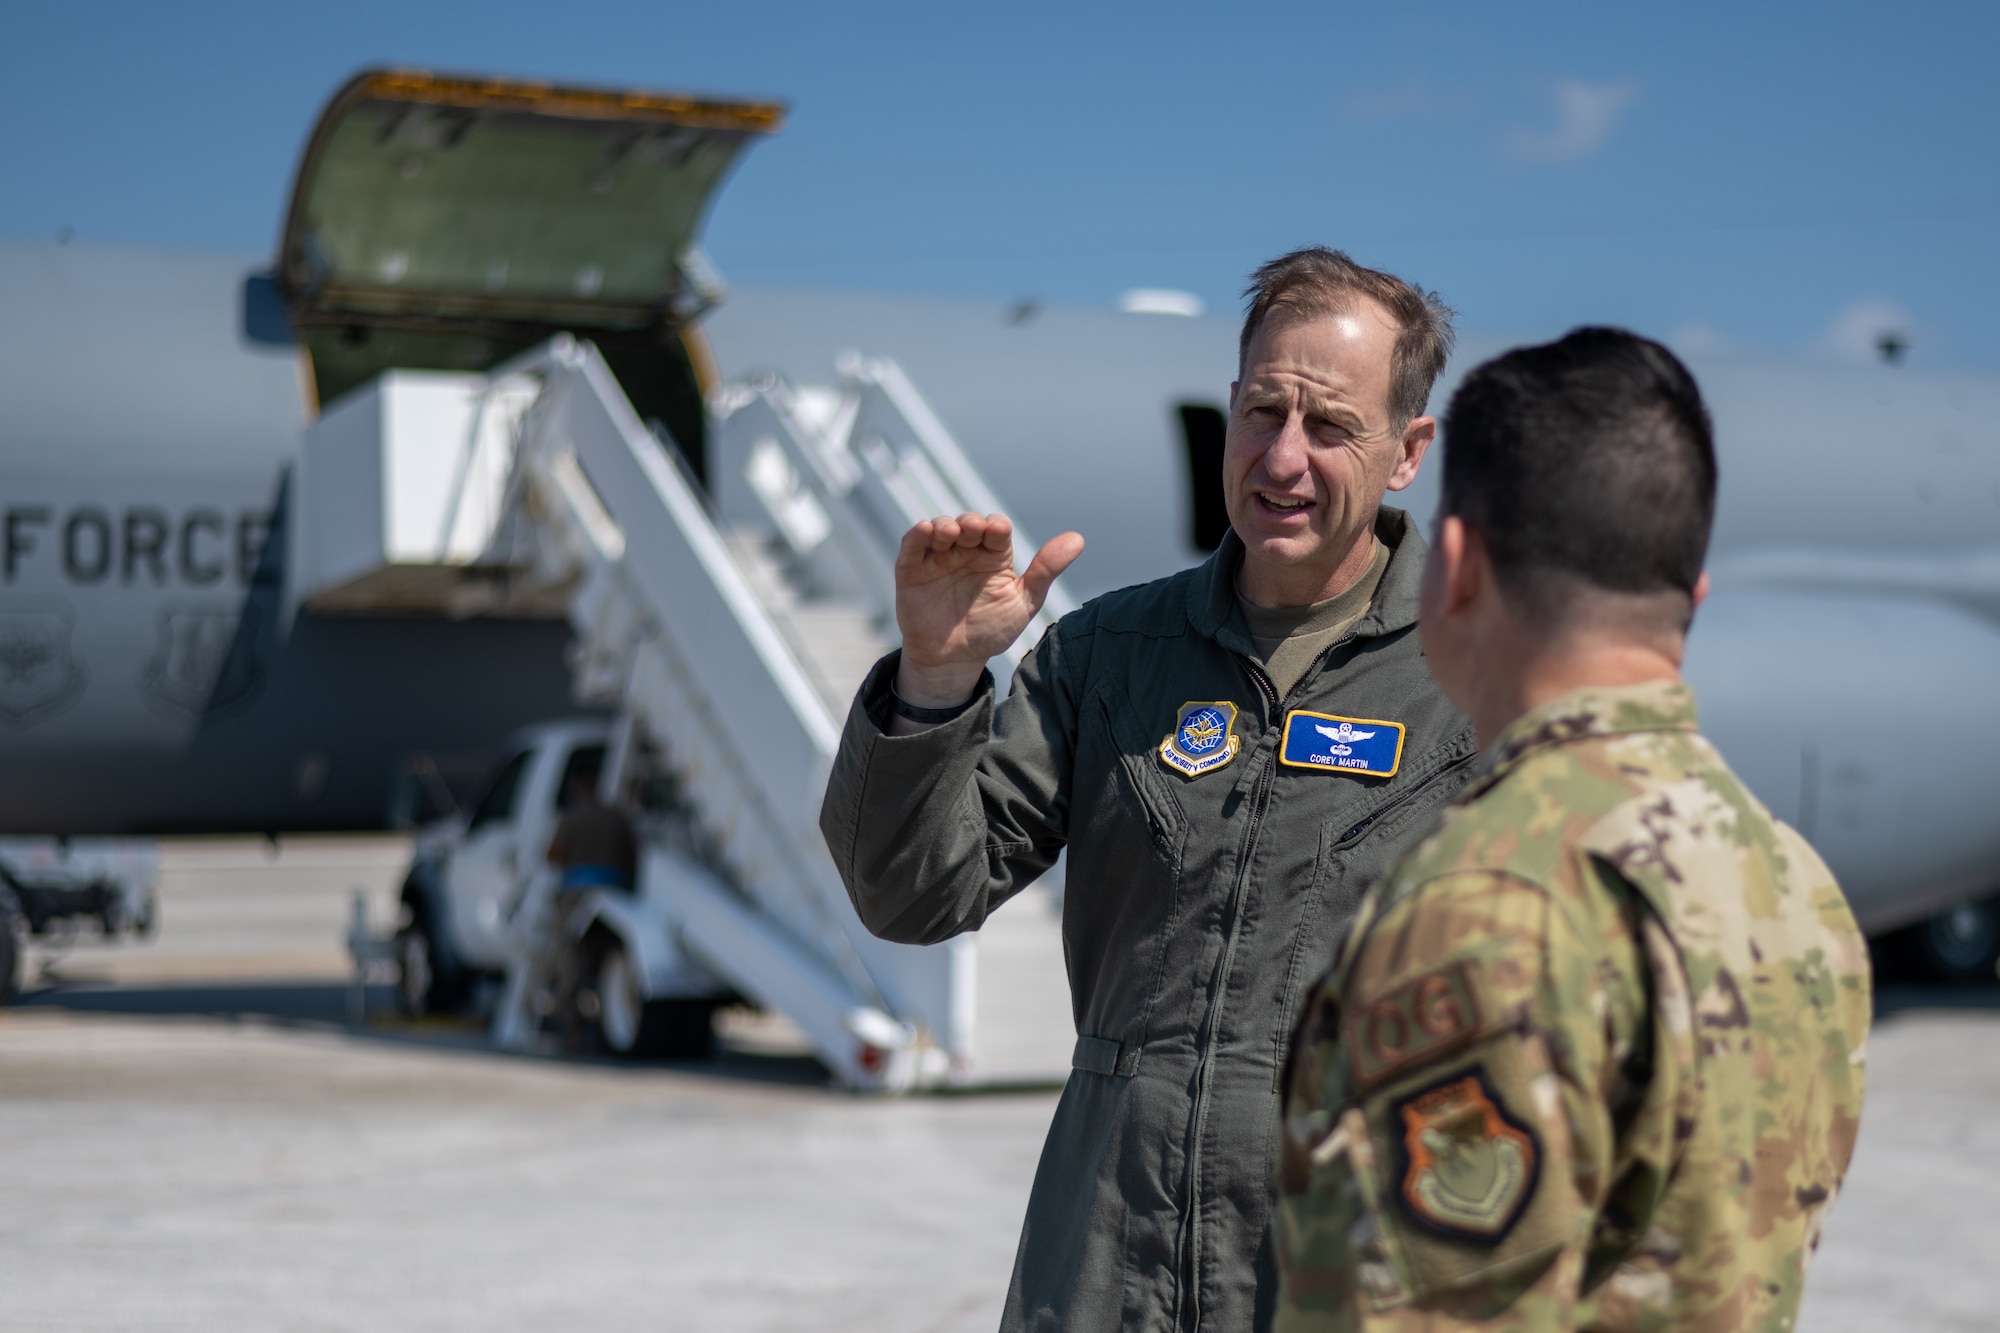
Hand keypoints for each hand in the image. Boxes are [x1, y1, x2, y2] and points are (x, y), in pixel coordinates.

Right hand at [893, 513, 1083, 705]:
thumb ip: (1046, 570)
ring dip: (944, 524)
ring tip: (951, 532)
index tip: (997, 532)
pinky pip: (912, 545)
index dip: (995, 526)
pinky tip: (924, 529)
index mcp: (993, 556)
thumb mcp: (1023, 602)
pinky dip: (916, 534)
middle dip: (970, 522)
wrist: (954, 661)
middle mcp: (966, 551)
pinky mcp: (911, 570)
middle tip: (973, 530)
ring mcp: (938, 558)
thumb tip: (1079, 538)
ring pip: (939, 528)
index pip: (996, 528)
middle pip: (967, 523)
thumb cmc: (991, 630)